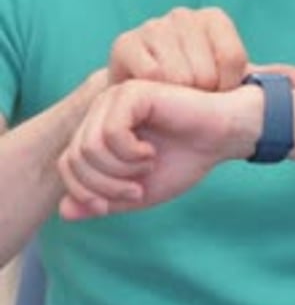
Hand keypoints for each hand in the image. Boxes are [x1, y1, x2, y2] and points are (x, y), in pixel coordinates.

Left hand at [57, 79, 264, 220]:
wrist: (222, 136)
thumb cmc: (185, 159)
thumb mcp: (138, 193)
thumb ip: (102, 202)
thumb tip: (62, 212)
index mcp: (100, 128)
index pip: (68, 164)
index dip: (86, 193)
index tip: (117, 203)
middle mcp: (102, 109)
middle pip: (75, 157)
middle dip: (104, 186)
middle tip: (136, 189)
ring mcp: (116, 98)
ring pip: (89, 147)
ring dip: (119, 171)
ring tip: (147, 168)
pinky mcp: (133, 93)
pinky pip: (111, 132)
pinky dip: (130, 153)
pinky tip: (151, 152)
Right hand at [109, 6, 294, 89]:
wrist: (143, 94)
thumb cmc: (193, 86)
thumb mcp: (230, 84)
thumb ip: (266, 81)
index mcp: (213, 19)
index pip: (234, 58)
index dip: (228, 86)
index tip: (219, 94)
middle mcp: (183, 16)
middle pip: (205, 70)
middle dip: (203, 95)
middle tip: (193, 99)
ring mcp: (153, 26)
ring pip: (178, 75)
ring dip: (178, 97)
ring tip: (174, 98)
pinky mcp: (125, 43)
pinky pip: (150, 75)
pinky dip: (155, 93)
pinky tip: (153, 95)